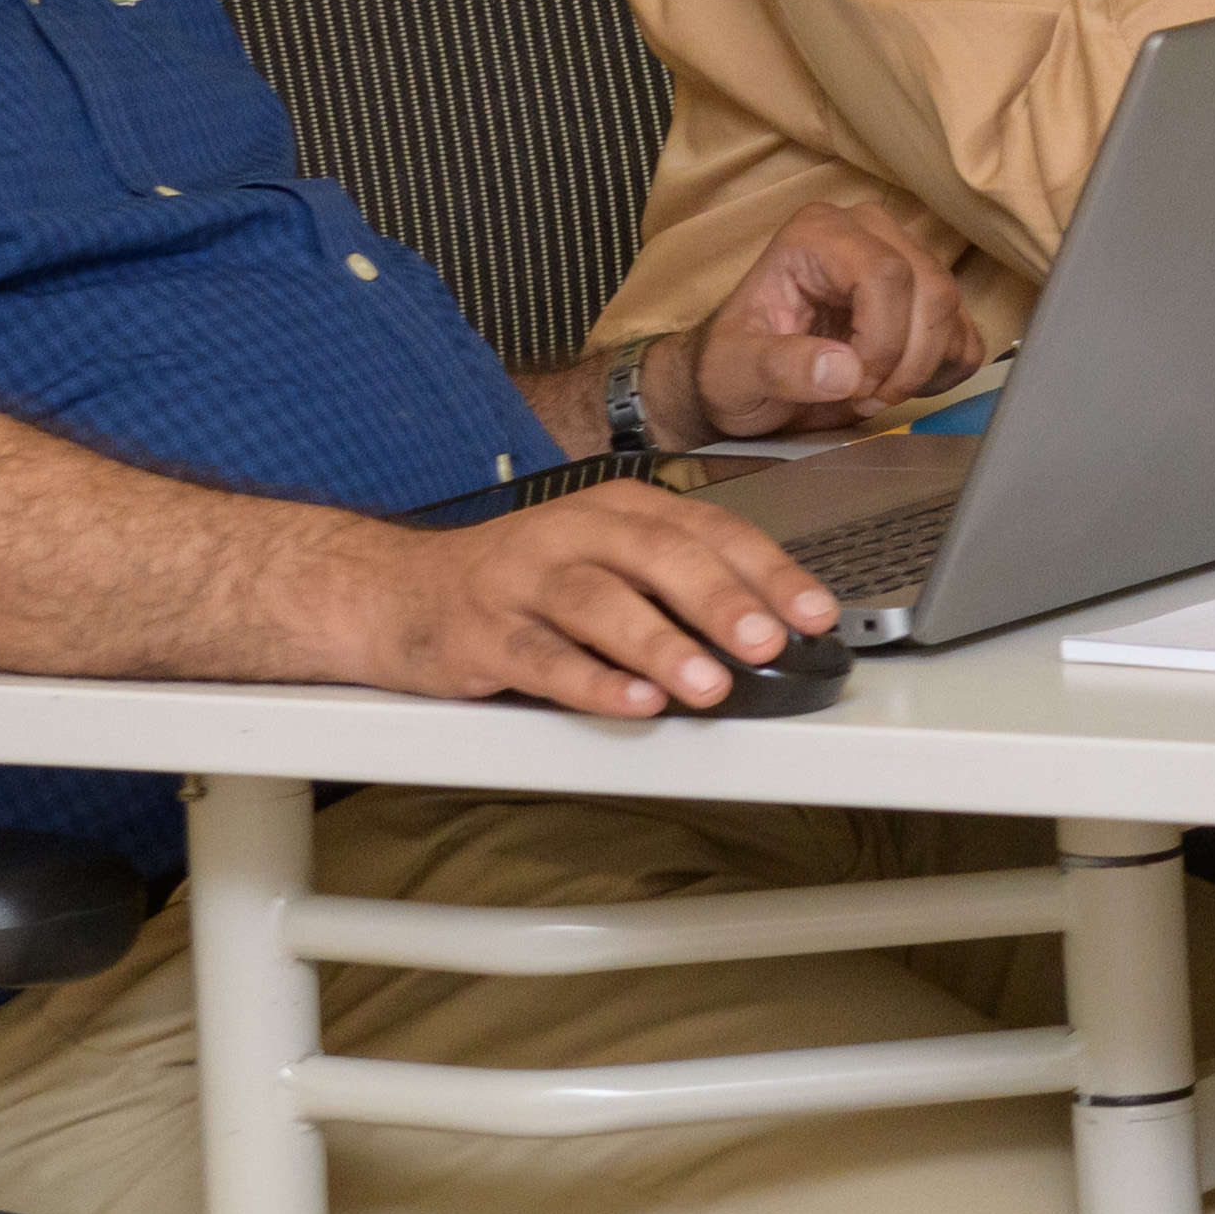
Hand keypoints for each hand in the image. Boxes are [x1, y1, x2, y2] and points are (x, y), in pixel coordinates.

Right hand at [330, 489, 838, 720]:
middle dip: (719, 600)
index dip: (768, 571)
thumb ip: (678, 583)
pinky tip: (632, 703)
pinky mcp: (480, 632)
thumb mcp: (606, 559)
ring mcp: (521, 580)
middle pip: (655, 557)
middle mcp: (572, 532)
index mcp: (618, 510)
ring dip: (660, 645)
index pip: (708, 530)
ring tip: (708, 683)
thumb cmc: (525, 580)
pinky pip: (541, 657)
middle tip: (767, 641)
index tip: (816, 612)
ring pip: (598, 603)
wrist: (398, 591)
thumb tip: (774, 626)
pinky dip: (591, 682)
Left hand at [680, 204, 972, 436]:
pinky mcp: (928, 297)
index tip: (854, 386)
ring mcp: (905, 259)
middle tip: (864, 398)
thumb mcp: (732, 373)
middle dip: (906, 361)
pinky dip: (942, 371)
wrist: (746, 382)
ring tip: (873, 394)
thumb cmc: (733, 368)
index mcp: (817, 235)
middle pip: (931, 290)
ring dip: (923, 369)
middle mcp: (867, 232)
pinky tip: (899, 383)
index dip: (882, 339)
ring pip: (953, 311)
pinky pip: (966, 334)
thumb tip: (845, 369)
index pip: (883, 273)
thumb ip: (779, 367)